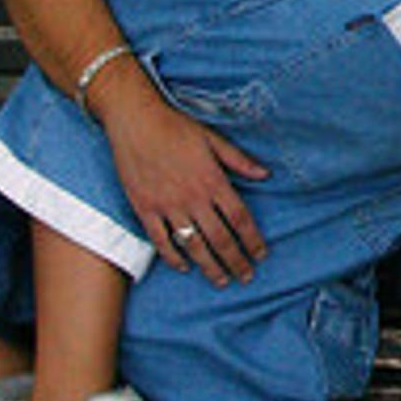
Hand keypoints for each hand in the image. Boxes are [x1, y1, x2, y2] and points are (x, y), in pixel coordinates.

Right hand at [101, 90, 268, 284]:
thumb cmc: (174, 126)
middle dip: (236, 261)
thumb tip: (266, 174)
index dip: (253, 240)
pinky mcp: (145, 208)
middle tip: (246, 277)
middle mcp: (192, 197)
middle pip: (221, 238)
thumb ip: (238, 160)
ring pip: (193, 246)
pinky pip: (161, 241)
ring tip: (221, 280)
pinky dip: (173, 258)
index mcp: (212, 180)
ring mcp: (167, 205)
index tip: (261, 255)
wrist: (134, 120)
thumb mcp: (212, 138)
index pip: (240, 218)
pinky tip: (184, 267)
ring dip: (210, 267)